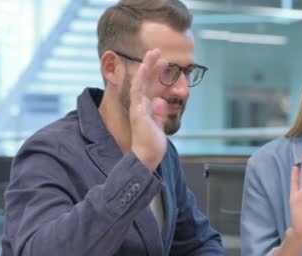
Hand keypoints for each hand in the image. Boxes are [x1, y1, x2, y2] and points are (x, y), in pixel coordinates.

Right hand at [129, 49, 168, 170]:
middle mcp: (140, 105)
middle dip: (151, 66)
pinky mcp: (138, 110)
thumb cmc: (153, 145)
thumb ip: (160, 114)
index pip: (151, 87)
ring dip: (147, 66)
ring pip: (140, 81)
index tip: (163, 64)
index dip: (156, 75)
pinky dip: (141, 77)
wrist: (148, 157)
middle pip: (145, 81)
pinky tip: (145, 66)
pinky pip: (138, 90)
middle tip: (159, 52)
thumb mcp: (159, 126)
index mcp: (146, 109)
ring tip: (154, 52)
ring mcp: (138, 107)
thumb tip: (163, 103)